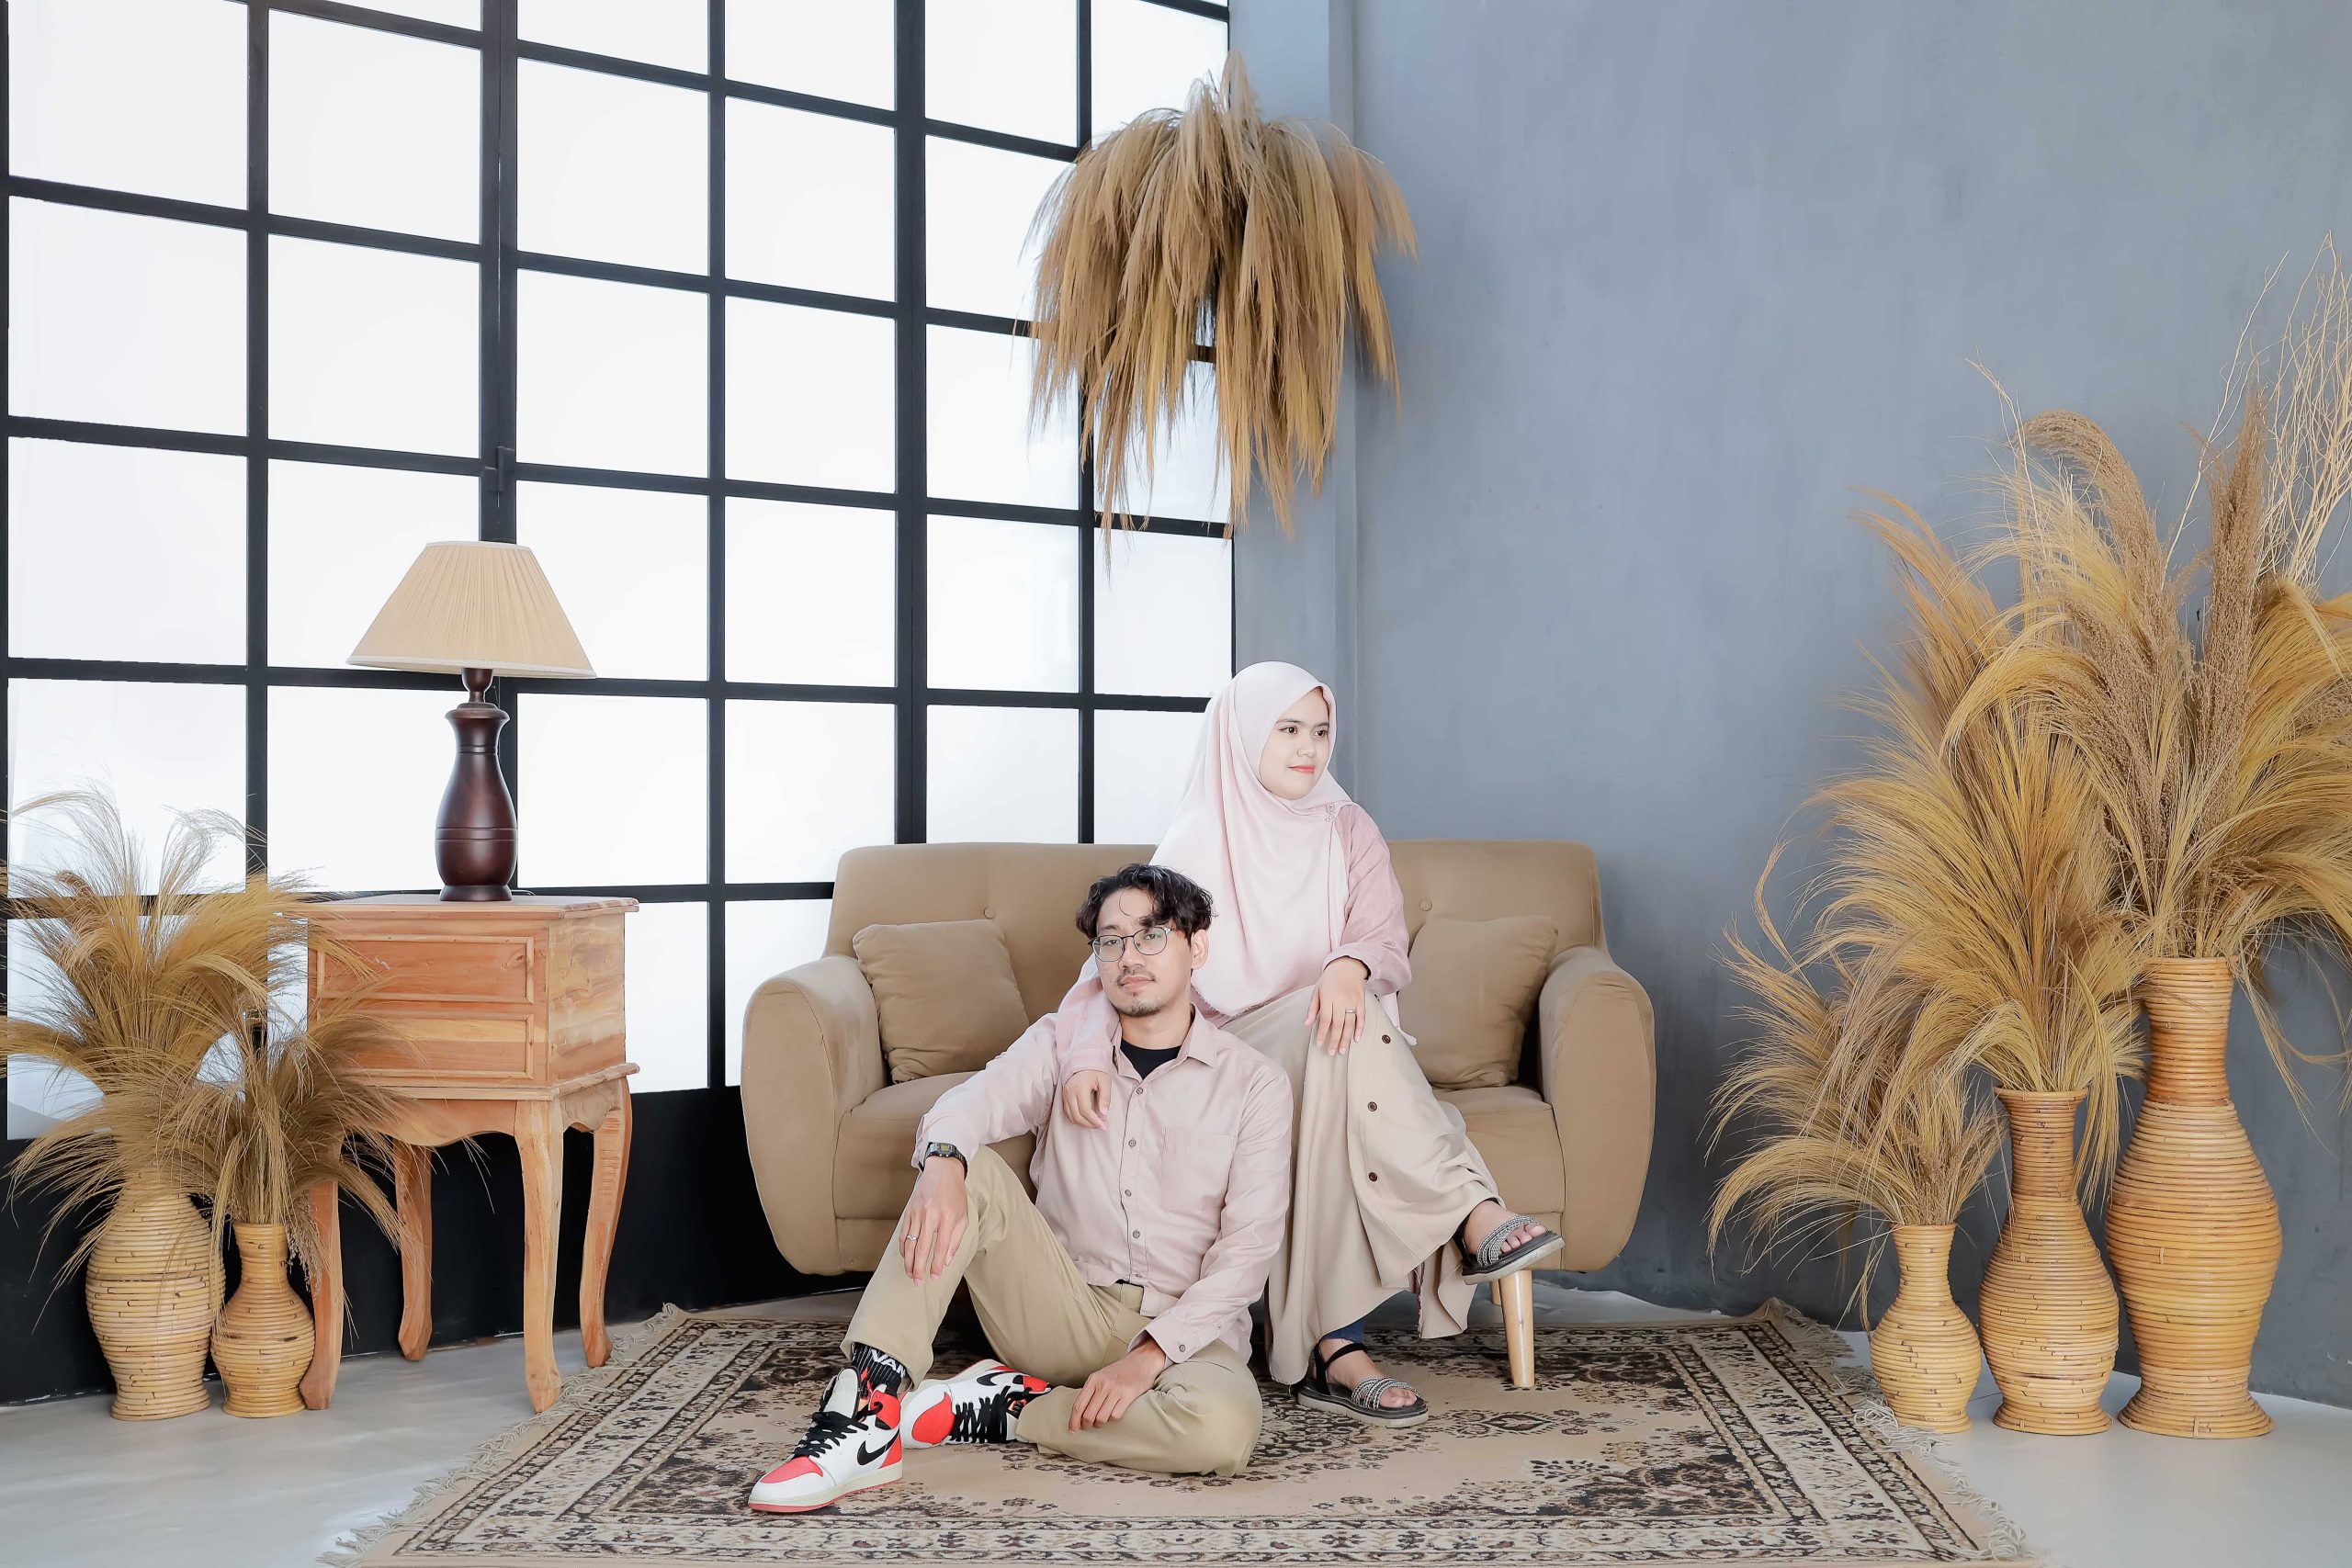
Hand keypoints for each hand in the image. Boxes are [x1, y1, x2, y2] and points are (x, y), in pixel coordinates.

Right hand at [899, 1156, 968, 1281]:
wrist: (942, 1172)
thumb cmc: (955, 1195)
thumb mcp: (963, 1217)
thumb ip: (955, 1240)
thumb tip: (945, 1260)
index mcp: (947, 1218)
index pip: (940, 1247)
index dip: (936, 1265)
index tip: (934, 1277)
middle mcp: (930, 1216)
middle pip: (922, 1248)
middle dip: (919, 1268)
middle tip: (918, 1282)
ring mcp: (917, 1213)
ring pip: (909, 1243)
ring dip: (909, 1261)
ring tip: (910, 1274)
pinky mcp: (908, 1211)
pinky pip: (903, 1233)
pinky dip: (903, 1247)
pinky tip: (906, 1257)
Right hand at [1061, 1069, 1112, 1128]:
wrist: (1083, 1060)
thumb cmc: (1095, 1070)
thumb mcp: (1104, 1081)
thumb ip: (1105, 1097)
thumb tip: (1104, 1113)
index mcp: (1080, 1087)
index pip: (1085, 1110)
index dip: (1094, 1121)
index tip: (1104, 1125)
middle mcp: (1070, 1092)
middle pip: (1077, 1116)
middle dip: (1089, 1124)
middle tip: (1101, 1126)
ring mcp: (1065, 1095)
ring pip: (1071, 1116)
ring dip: (1083, 1123)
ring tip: (1095, 1123)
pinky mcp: (1064, 1096)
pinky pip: (1067, 1112)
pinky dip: (1076, 1119)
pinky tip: (1086, 1119)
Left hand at [1069, 1340, 1167, 1429]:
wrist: (1141, 1362)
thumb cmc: (1119, 1372)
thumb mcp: (1101, 1376)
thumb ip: (1091, 1391)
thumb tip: (1079, 1412)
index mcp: (1093, 1380)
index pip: (1078, 1405)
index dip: (1073, 1421)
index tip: (1072, 1430)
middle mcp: (1103, 1385)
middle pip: (1088, 1414)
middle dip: (1086, 1425)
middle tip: (1087, 1426)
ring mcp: (1116, 1390)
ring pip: (1101, 1418)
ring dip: (1099, 1423)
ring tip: (1100, 1421)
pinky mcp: (1128, 1396)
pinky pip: (1115, 1416)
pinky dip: (1112, 1419)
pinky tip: (1113, 1414)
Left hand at [1305, 957, 1370, 1054]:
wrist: (1347, 966)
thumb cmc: (1330, 979)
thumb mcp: (1317, 991)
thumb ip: (1312, 1008)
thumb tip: (1307, 1024)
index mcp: (1328, 997)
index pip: (1325, 1019)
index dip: (1322, 1033)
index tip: (1320, 1044)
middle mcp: (1341, 1000)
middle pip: (1338, 1024)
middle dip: (1335, 1040)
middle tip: (1332, 1052)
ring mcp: (1353, 1001)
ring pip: (1350, 1023)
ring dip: (1346, 1038)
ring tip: (1343, 1050)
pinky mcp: (1361, 1001)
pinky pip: (1362, 1017)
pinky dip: (1360, 1029)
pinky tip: (1356, 1038)